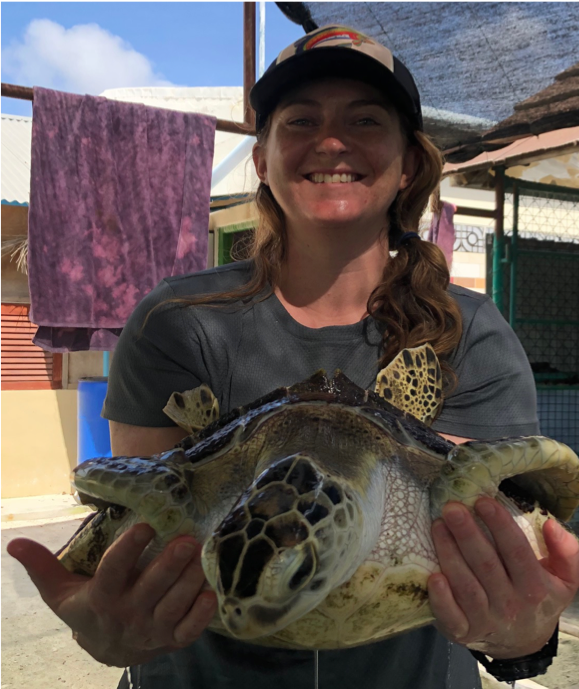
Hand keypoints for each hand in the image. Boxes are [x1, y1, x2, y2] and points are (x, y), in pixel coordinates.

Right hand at [7, 524, 217, 666]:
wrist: (108, 649)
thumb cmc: (86, 607)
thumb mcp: (59, 591)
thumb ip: (41, 566)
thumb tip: (14, 542)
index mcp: (102, 597)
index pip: (114, 571)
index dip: (129, 549)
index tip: (146, 525)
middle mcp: (129, 613)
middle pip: (151, 588)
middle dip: (170, 564)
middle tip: (188, 538)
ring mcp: (153, 629)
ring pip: (175, 605)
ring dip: (190, 581)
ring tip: (201, 555)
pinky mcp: (173, 639)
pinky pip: (190, 630)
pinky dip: (201, 615)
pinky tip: (211, 593)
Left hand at [427, 497, 578, 658]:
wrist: (523, 644)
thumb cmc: (539, 598)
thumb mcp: (564, 579)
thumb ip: (566, 551)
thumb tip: (551, 524)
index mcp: (534, 587)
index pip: (516, 551)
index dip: (499, 525)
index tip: (482, 501)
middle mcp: (510, 604)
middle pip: (486, 564)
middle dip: (467, 533)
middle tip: (452, 507)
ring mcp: (485, 620)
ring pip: (465, 585)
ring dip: (449, 553)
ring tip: (438, 525)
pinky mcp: (462, 631)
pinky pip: (451, 616)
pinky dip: (441, 598)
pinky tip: (433, 576)